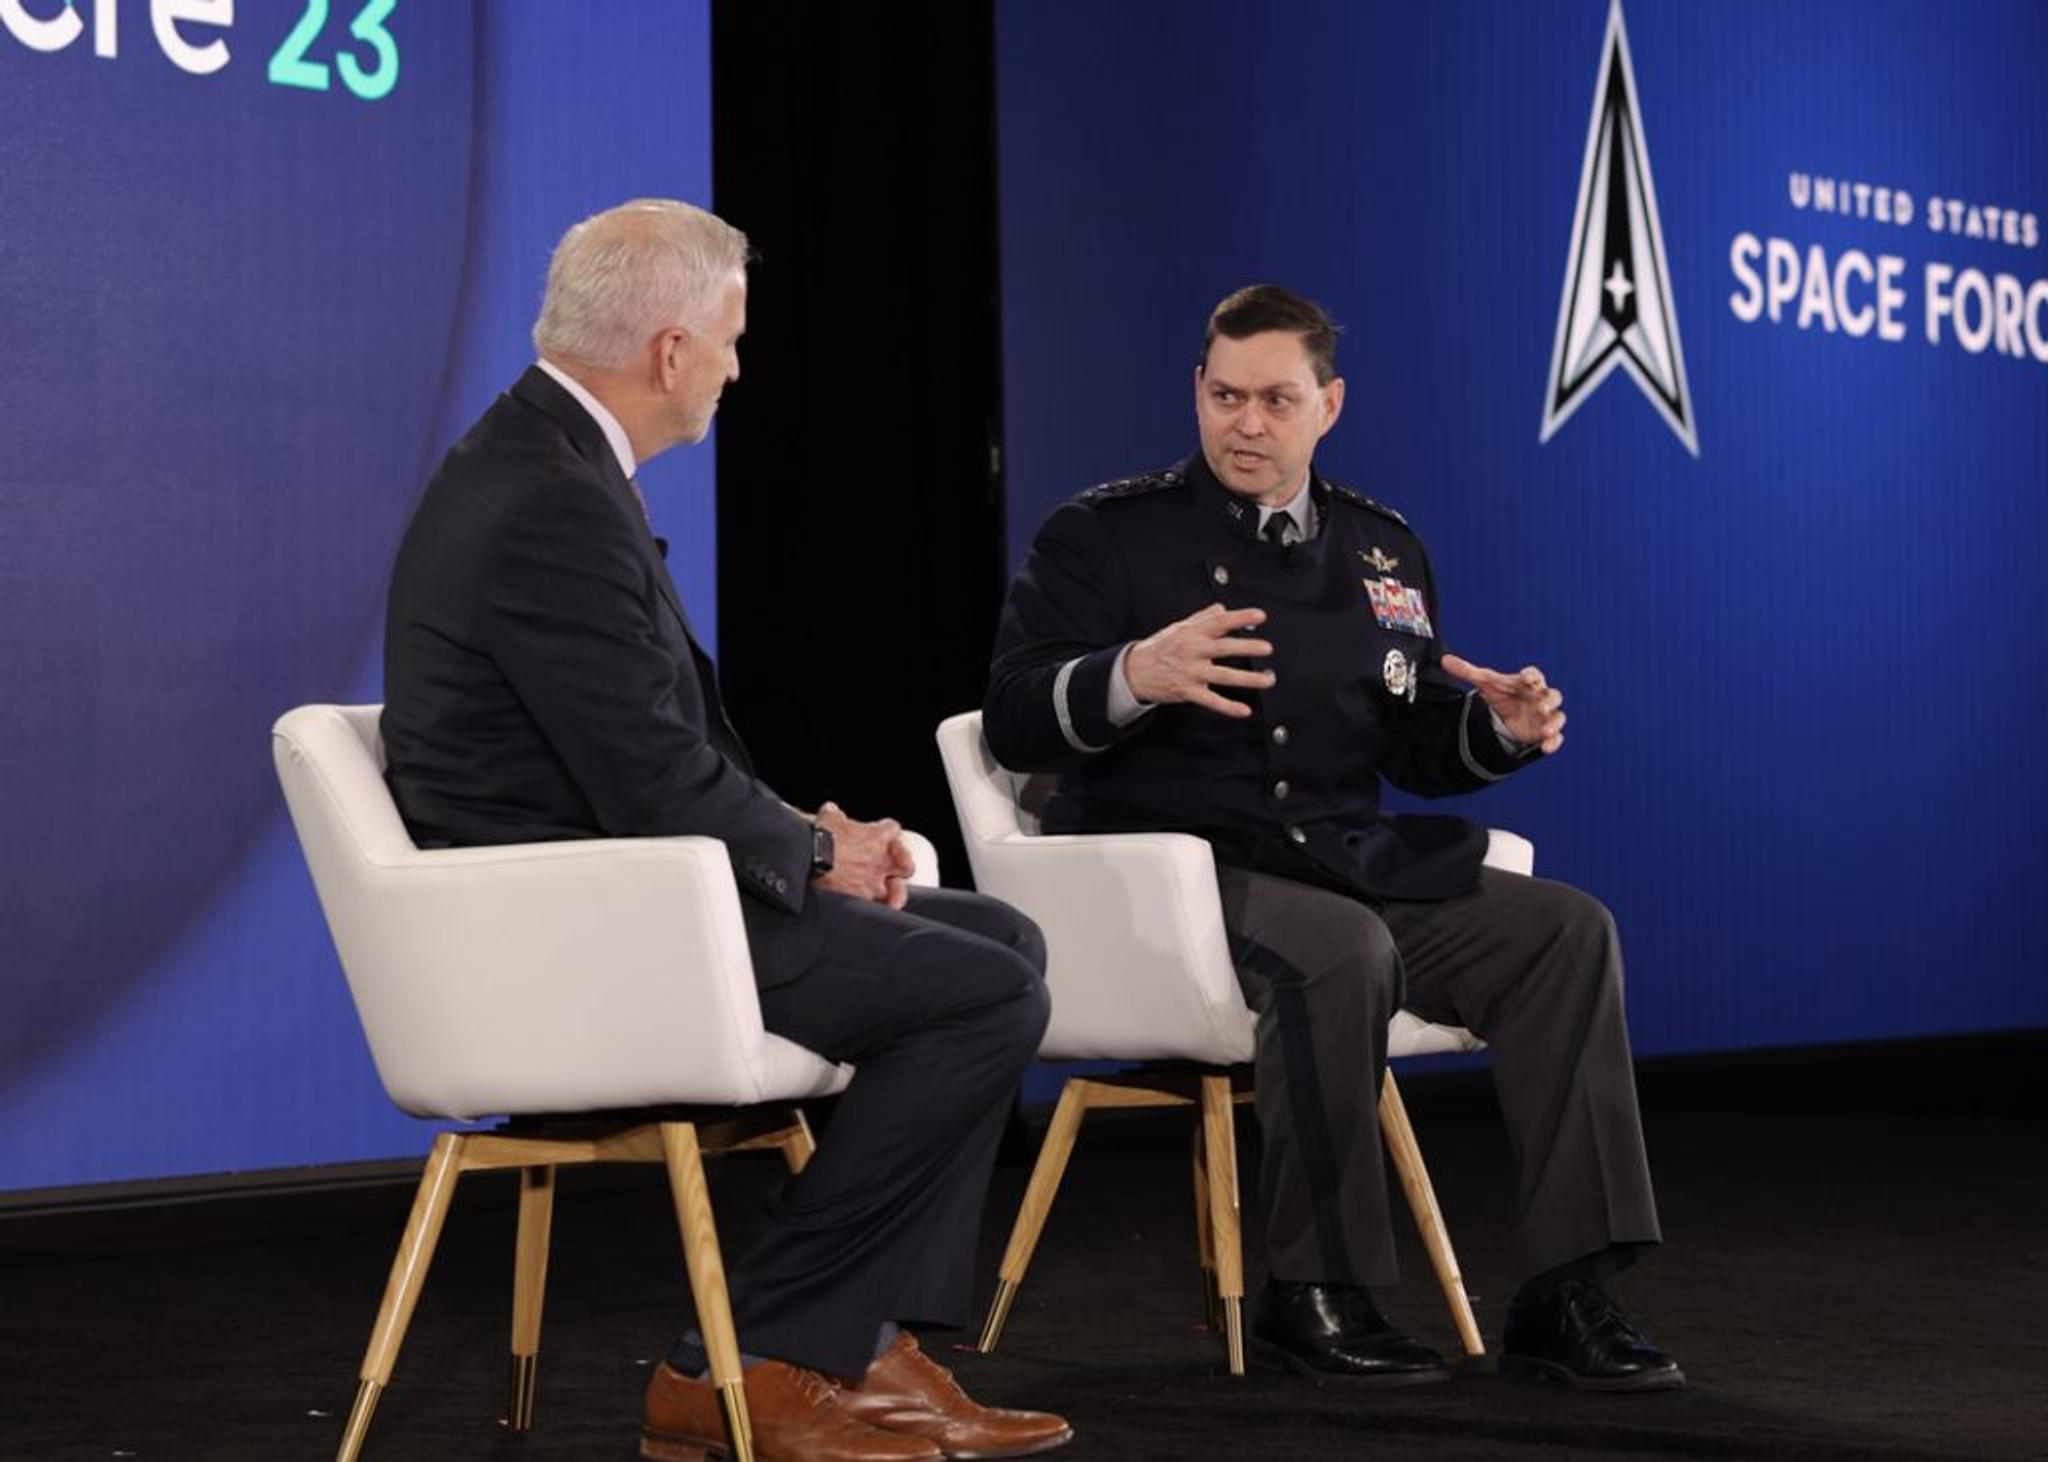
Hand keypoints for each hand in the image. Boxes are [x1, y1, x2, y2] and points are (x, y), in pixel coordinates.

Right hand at [813, 801, 914, 908]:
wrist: (812, 856)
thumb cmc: (822, 834)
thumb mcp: (829, 817)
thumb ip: (835, 815)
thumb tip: (831, 812)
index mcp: (877, 836)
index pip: (893, 829)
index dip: (888, 832)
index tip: (879, 835)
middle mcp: (880, 859)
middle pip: (907, 864)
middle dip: (903, 867)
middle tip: (895, 868)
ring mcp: (873, 880)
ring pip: (896, 891)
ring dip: (895, 894)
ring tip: (892, 899)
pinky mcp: (861, 897)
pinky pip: (874, 906)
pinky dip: (870, 906)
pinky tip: (867, 908)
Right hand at [1124, 603, 1274, 718]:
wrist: (1133, 671)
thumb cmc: (1159, 648)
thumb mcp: (1178, 628)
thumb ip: (1202, 619)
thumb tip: (1222, 608)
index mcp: (1192, 633)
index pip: (1219, 622)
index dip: (1240, 618)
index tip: (1260, 616)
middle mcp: (1192, 651)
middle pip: (1224, 648)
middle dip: (1247, 648)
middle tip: (1267, 648)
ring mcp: (1191, 673)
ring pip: (1223, 676)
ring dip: (1247, 679)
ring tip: (1267, 679)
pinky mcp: (1187, 692)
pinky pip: (1211, 701)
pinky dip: (1228, 707)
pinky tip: (1244, 710)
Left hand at [1438, 653, 1565, 753]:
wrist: (1505, 716)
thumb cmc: (1501, 694)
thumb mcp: (1484, 683)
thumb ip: (1467, 671)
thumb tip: (1444, 660)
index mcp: (1528, 682)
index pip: (1534, 675)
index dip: (1532, 676)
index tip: (1527, 678)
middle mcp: (1540, 698)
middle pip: (1553, 695)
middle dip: (1550, 700)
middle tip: (1543, 705)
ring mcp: (1545, 716)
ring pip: (1558, 717)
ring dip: (1554, 723)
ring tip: (1546, 730)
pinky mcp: (1543, 733)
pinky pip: (1556, 738)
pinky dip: (1554, 742)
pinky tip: (1546, 748)